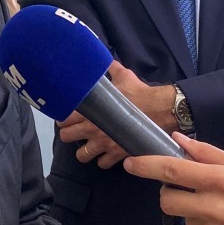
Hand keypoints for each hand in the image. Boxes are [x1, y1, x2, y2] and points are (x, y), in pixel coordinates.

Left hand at [59, 62, 176, 167]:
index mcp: (90, 111)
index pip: (64, 119)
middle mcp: (92, 130)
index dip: (63, 118)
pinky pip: (102, 164)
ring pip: (82, 156)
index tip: (67, 117)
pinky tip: (106, 153)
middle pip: (66, 138)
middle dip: (69, 134)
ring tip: (89, 145)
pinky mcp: (117, 154)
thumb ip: (110, 69)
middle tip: (76, 131)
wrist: (160, 111)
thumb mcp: (123, 76)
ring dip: (84, 151)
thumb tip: (104, 60)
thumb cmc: (140, 93)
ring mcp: (104, 144)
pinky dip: (103, 160)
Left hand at [123, 133, 223, 224]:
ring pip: (185, 219)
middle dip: (169, 194)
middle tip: (185, 190)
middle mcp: (216, 208)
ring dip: (194, 213)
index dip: (147, 166)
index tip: (130, 163)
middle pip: (168, 200)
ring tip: (222, 211)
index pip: (174, 171)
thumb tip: (179, 141)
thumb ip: (210, 154)